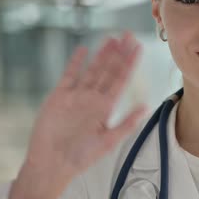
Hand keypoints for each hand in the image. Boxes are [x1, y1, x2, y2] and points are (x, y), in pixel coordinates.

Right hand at [1, 31, 146, 198]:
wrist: (52, 164)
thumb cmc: (81, 157)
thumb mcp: (108, 141)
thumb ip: (127, 123)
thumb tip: (146, 107)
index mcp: (106, 108)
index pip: (121, 80)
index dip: (130, 63)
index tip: (138, 48)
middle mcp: (93, 99)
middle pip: (109, 70)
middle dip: (119, 53)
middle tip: (128, 35)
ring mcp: (76, 96)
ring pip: (92, 69)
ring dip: (101, 54)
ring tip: (111, 38)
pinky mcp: (59, 96)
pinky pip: (69, 75)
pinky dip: (75, 63)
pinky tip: (83, 50)